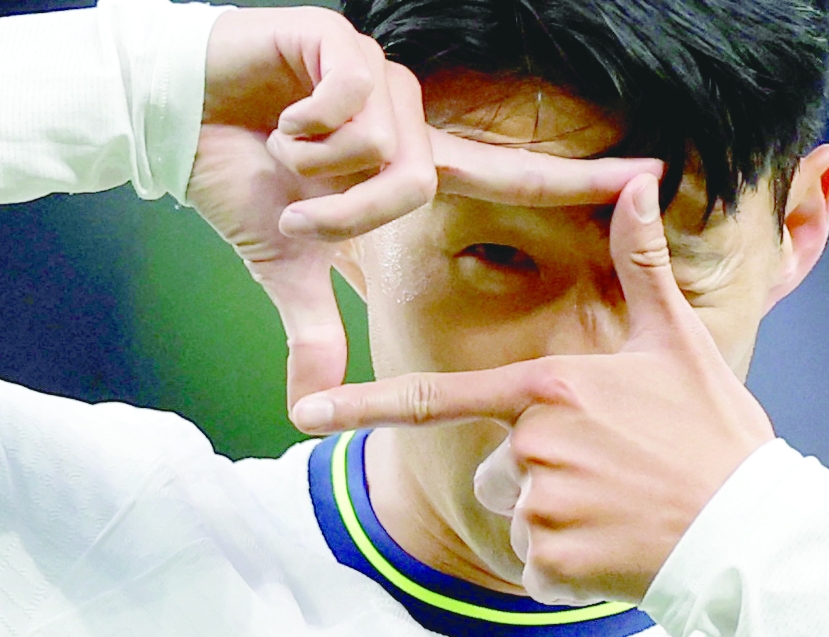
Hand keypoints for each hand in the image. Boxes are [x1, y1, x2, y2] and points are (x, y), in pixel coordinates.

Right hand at [185, 7, 662, 406]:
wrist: (178, 123)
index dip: (577, 177)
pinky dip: (305, 128)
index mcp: (409, 163)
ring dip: (320, 171)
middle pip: (422, 180)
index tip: (649, 176)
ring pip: (385, 145)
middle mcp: (408, 117)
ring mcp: (378, 77)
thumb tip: (307, 409)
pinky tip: (279, 117)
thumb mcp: (287, 265)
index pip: (510, 173)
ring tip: (281, 154)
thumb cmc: (240, 184)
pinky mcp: (341, 43)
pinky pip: (350, 100)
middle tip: (295, 208)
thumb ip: (315, 328)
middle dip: (349, 212)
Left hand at [289, 173, 774, 603]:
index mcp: (548, 389)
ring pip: (516, 513)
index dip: (363, 406)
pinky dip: (567, 565)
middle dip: (537, 473)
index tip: (308, 412)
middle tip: (607, 474)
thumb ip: (641, 266)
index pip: (437, 397)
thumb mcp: (675, 344)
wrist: (750, 529)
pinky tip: (614, 545)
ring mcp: (540, 505)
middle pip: (496, 465)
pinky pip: (535, 565)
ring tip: (617, 508)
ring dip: (557, 519)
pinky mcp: (552, 562)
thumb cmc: (711, 433)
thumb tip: (638, 182)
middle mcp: (533, 443)